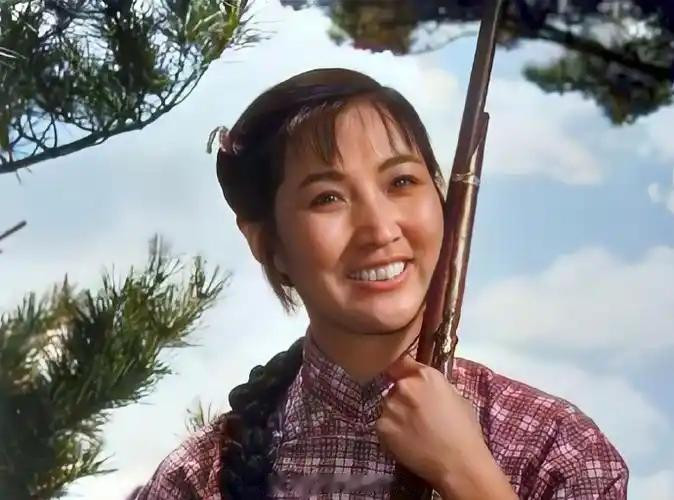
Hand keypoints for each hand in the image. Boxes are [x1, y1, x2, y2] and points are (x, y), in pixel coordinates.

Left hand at [374, 354, 515, 499]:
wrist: (459, 464)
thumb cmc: (465, 431)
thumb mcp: (456, 397)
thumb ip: (435, 386)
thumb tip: (424, 386)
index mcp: (425, 375)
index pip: (401, 362)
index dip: (401, 370)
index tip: (400, 376)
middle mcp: (404, 386)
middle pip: (395, 387)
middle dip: (403, 398)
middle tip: (416, 416)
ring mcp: (390, 406)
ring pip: (388, 407)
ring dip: (396, 415)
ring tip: (413, 432)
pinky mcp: (381, 427)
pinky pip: (383, 425)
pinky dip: (391, 432)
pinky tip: (407, 441)